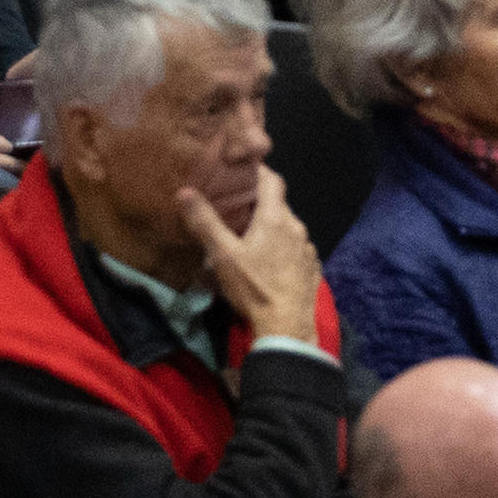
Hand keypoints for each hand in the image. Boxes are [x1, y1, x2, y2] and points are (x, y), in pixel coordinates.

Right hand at [180, 168, 327, 345]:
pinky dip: (283, 248)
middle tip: (236, 207)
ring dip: (271, 228)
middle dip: (259, 203)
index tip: (241, 170)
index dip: (258, 171)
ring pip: (288, 228)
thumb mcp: (223, 255)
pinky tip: (269, 262)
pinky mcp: (311, 268)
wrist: (287, 327)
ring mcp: (307, 249)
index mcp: (276, 218)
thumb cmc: (254, 287)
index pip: (272, 179)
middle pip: (278, 205)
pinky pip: (296, 249)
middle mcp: (297, 227)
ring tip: (250, 237)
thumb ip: (205, 222)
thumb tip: (185, 191)